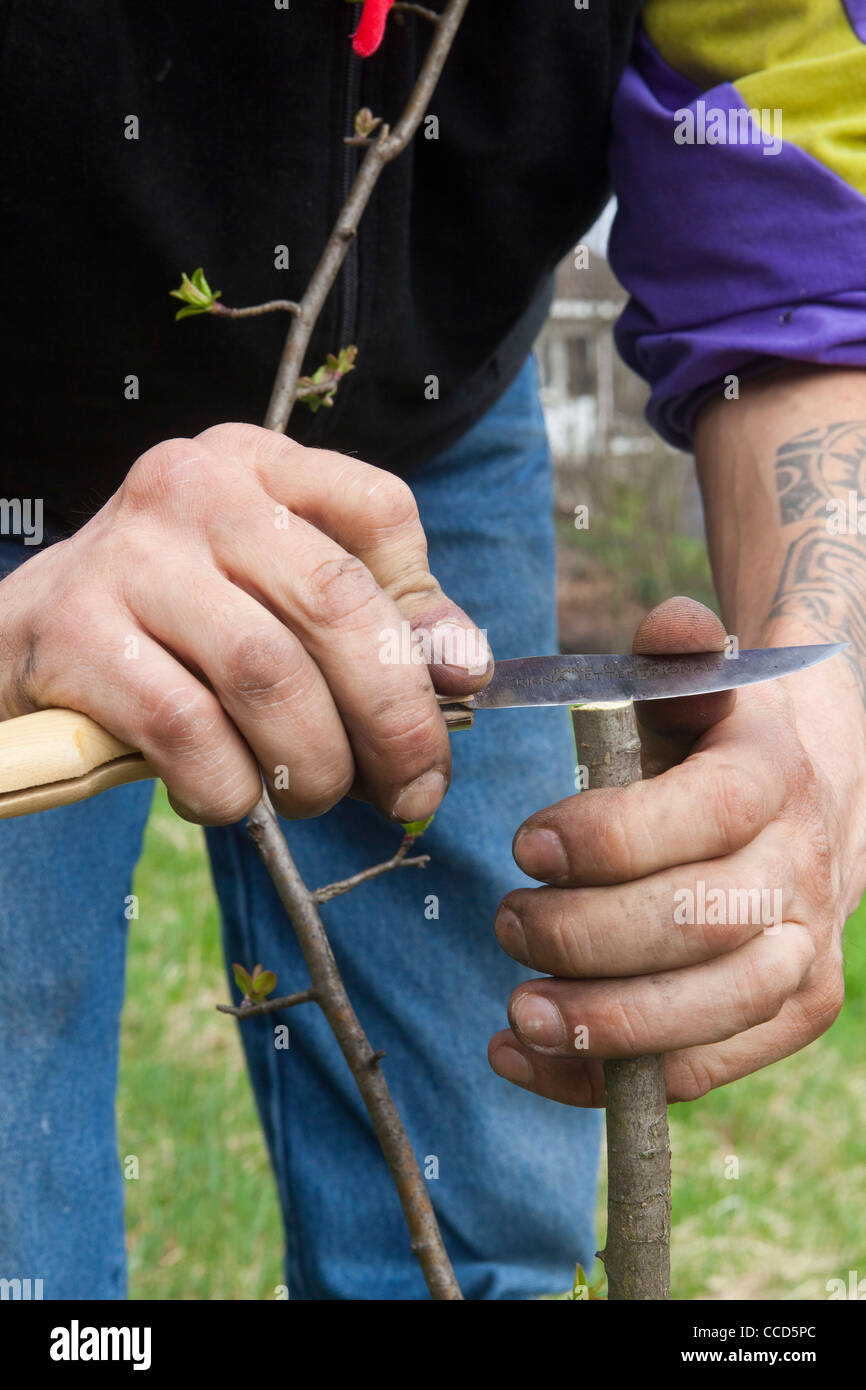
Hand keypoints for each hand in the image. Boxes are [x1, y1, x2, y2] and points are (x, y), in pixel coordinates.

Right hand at [0, 424, 489, 823]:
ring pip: (267, 674)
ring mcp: (127, 555)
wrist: (15, 643)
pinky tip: (225, 796)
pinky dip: (227, 788)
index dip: (430, 612)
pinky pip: (187, 731)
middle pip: (335, 599)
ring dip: (311, 765)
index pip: (378, 511)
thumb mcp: (270, 598)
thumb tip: (466, 668)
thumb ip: (370, 621)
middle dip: (394, 717)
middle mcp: (191, 487)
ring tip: (312, 797)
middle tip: (413, 789)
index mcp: (256, 465)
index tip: (460, 690)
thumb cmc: (173, 628)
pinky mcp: (72, 633)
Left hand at [488, 597, 849, 1103]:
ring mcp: (806, 951)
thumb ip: (677, 652)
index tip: (525, 843)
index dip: (611, 838)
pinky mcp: (791, 1015)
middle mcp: (803, 870)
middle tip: (507, 921)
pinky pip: (708, 1069)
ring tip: (516, 1010)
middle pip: (703, 923)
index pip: (704, 815)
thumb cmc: (713, 741)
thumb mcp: (694, 685)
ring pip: (717, 1009)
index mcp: (773, 777)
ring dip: (606, 1024)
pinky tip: (526, 1059)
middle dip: (589, 934)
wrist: (802, 795)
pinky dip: (610, 1079)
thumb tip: (673, 626)